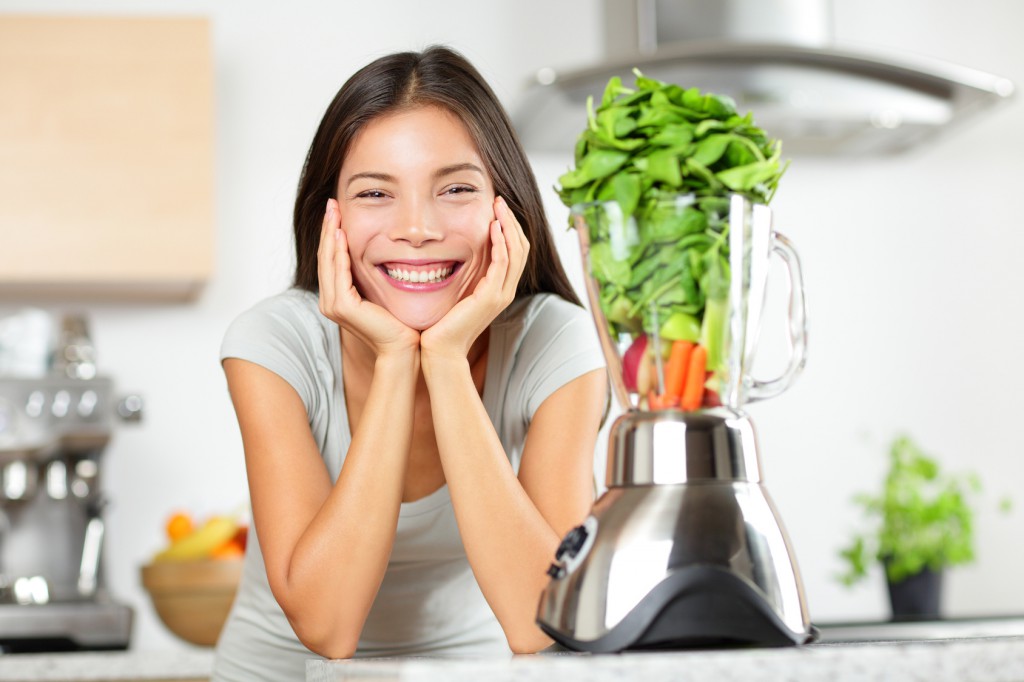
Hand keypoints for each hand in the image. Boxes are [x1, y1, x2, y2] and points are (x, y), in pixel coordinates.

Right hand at [317, 199, 419, 356]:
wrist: (404, 348)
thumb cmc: (399, 323)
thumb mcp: (382, 291)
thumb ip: (372, 276)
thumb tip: (380, 252)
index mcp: (338, 297)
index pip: (332, 259)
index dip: (333, 233)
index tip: (337, 210)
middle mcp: (330, 301)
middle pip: (326, 256)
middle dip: (329, 228)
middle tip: (332, 203)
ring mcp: (333, 305)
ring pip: (328, 261)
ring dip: (331, 234)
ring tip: (334, 211)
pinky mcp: (342, 307)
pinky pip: (338, 273)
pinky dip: (339, 252)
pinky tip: (343, 234)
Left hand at [420, 196, 529, 361]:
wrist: (440, 350)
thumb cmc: (443, 325)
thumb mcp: (457, 294)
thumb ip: (463, 277)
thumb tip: (454, 254)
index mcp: (499, 290)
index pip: (515, 252)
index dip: (510, 229)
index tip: (497, 209)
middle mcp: (505, 291)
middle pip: (521, 248)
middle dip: (512, 221)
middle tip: (500, 200)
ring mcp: (500, 295)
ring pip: (516, 252)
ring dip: (508, 226)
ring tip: (498, 206)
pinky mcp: (490, 297)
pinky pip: (502, 263)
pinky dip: (500, 243)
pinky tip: (493, 227)